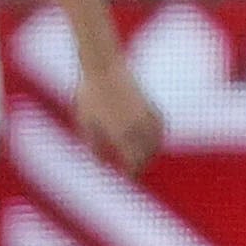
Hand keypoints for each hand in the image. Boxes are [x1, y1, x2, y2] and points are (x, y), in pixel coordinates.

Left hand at [74, 57, 164, 174]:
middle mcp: (137, 127)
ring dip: (152, 151)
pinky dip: (158, 134)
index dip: (133, 173)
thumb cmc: (90, 95)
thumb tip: (103, 162)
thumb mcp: (86, 123)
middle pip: (147, 154)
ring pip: (156, 140)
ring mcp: (146, 115)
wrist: (104, 68)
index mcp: (121, 134)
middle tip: (136, 170)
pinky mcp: (150, 104)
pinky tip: (152, 136)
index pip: (134, 162)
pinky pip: (159, 125)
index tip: (130, 177)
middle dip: (142, 164)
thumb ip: (95, 145)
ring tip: (145, 156)